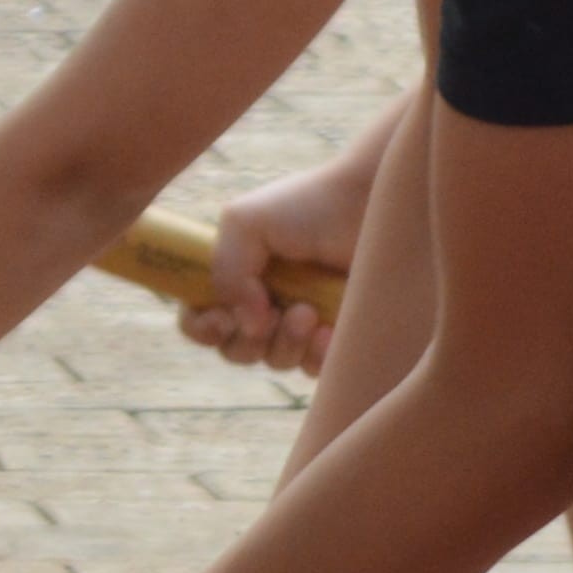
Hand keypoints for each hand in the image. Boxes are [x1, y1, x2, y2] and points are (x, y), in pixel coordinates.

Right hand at [176, 165, 366, 372]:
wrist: (372, 203)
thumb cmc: (311, 205)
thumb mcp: (245, 221)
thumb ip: (224, 269)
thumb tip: (243, 321)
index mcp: (238, 275)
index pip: (200, 318)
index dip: (201, 328)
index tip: (221, 320)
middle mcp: (266, 302)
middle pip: (235, 350)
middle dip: (248, 340)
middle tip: (272, 314)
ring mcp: (303, 322)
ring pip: (275, 361)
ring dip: (285, 344)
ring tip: (308, 312)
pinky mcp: (339, 335)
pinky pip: (315, 369)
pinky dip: (316, 356)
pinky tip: (328, 331)